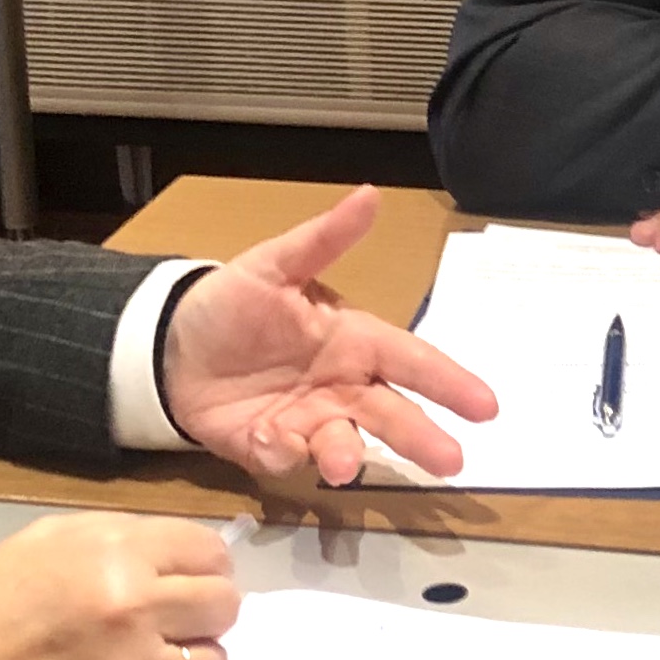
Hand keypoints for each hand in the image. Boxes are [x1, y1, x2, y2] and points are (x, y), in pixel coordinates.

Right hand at [0, 511, 236, 659]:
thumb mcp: (52, 539)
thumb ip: (124, 536)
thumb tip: (183, 550)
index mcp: (117, 554)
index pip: (209, 552)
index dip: (205, 564)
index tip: (194, 576)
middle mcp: (135, 611)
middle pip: (223, 606)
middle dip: (204, 610)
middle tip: (176, 619)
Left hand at [161, 184, 498, 483]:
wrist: (172, 344)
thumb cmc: (234, 301)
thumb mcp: (274, 264)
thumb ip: (324, 238)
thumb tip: (371, 194)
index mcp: (351, 340)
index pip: (410, 360)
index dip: (449, 382)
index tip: (487, 407)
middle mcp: (341, 386)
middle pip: (391, 414)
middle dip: (421, 438)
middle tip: (451, 462)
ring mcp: (308, 421)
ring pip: (342, 443)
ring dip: (347, 455)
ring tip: (344, 465)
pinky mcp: (270, 447)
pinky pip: (285, 456)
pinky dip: (280, 451)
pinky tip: (264, 436)